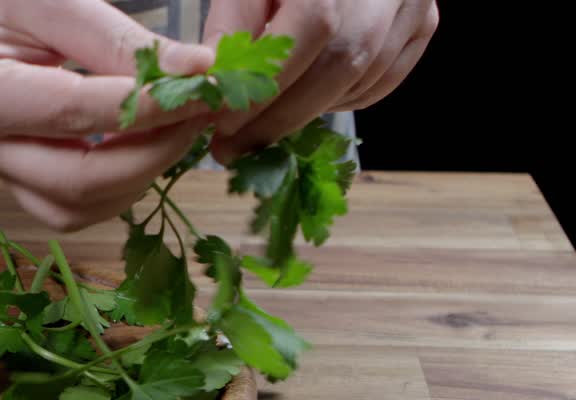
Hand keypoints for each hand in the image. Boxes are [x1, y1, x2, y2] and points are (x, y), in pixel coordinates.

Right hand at [0, 0, 216, 231]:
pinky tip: (144, 142)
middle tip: (200, 113)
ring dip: (136, 178)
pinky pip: (69, 204)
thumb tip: (198, 73)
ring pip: (74, 210)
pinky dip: (116, 184)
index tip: (208, 87)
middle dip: (151, 155)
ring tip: (175, 128)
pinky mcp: (14, 172)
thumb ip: (121, 41)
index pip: (77, 114)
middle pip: (76, 184)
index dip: (151, 107)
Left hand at [206, 0, 438, 163]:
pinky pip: (382, 82)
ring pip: (361, 80)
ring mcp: (414, 5)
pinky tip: (308, 100)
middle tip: (233, 148)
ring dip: (306, 111)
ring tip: (261, 126)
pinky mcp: (425, 23)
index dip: (267, 85)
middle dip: (280, 116)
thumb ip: (233, 23)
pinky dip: (340, 101)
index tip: (223, 124)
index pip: (311, 31)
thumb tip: (211, 83)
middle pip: (339, 66)